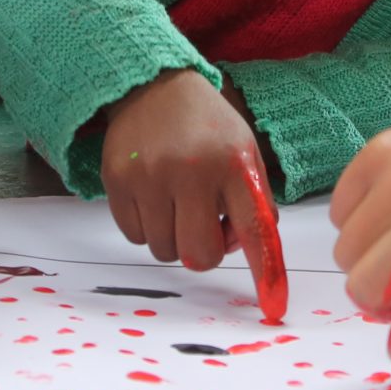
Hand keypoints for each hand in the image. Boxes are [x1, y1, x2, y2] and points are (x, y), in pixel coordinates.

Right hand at [99, 69, 286, 317]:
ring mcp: (149, 176)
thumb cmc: (206, 126)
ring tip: (177, 202)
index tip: (273, 305)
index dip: (263, 271)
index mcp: (232, 163)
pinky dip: (146, 227)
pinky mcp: (117, 179)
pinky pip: (133, 236)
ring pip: (164, 250)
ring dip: (173, 237)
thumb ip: (253, 202)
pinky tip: (153, 196)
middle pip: (199, 255)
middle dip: (204, 252)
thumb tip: (247, 253)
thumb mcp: (244, 152)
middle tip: (205, 226)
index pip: (252, 228)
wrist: (153, 85)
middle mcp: (190, 170)